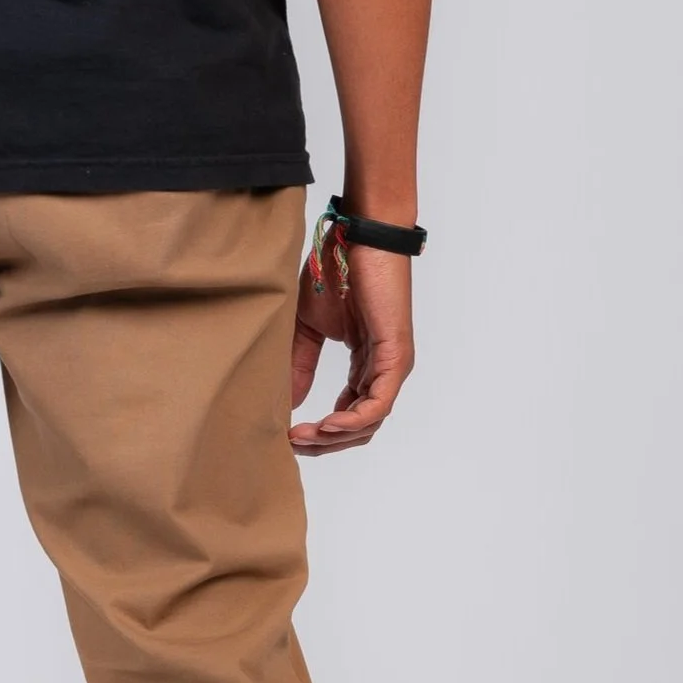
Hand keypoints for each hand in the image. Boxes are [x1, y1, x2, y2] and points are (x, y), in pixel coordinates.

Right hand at [289, 223, 414, 456]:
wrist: (357, 237)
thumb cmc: (336, 272)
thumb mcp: (307, 328)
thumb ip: (300, 365)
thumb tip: (287, 405)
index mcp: (365, 365)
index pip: (348, 414)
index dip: (319, 432)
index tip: (287, 436)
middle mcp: (382, 370)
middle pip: (359, 426)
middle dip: (324, 442)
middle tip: (292, 444)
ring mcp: (393, 364)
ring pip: (370, 422)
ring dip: (335, 436)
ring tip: (303, 436)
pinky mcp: (396, 355)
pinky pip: (378, 403)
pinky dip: (353, 420)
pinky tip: (327, 425)